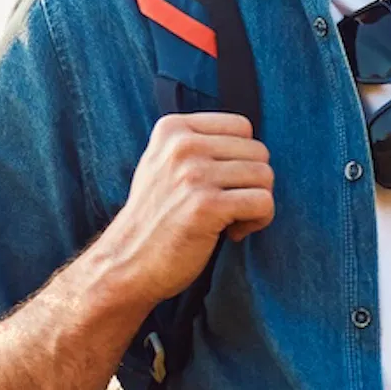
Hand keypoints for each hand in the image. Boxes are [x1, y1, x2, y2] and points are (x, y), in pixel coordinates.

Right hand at [96, 112, 274, 305]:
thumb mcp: (162, 164)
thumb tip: (251, 142)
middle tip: (231, 207)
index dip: (243, 158)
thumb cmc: (154, 219)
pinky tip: (233, 233)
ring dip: (257, 204)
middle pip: (258, 152)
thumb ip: (198, 145)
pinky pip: (263, 202)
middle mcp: (182, 146)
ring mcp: (193, 175)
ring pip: (265, 176)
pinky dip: (259, 221)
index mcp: (172, 129)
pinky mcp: (206, 206)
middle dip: (254, 183)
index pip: (241, 127)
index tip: (224, 184)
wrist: (125, 263)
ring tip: (230, 220)